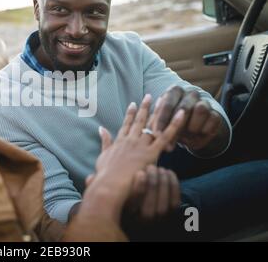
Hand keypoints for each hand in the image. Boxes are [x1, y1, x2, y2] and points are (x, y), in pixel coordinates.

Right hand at [85, 94, 184, 217]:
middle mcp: (130, 140)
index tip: (134, 104)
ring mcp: (141, 145)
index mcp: (119, 142)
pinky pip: (165, 136)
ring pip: (152, 125)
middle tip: (150, 96)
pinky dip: (174, 125)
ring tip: (165, 100)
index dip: (130, 114)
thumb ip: (105, 141)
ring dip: (159, 111)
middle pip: (139, 121)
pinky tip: (181, 114)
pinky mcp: (151, 153)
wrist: (110, 185)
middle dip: (145, 108)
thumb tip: (101, 129)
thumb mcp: (102, 156)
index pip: (126, 124)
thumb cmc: (105, 175)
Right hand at [125, 165, 179, 220]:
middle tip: (151, 167)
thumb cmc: (129, 191)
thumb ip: (127, 182)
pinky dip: (173, 185)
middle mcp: (143, 221)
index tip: (141, 173)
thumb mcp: (123, 189)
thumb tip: (137, 170)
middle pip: (150, 203)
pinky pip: (175, 201)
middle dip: (152, 182)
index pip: (132, 204)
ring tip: (160, 169)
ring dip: (163, 182)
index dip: (139, 188)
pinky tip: (169, 172)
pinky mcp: (171, 214)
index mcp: (127, 214)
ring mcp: (158, 219)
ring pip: (164, 203)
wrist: (144, 204)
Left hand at [155, 86, 227, 152]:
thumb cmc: (174, 125)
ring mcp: (205, 102)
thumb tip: (155, 135)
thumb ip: (159, 126)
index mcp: (174, 92)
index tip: (156, 134)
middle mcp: (190, 94)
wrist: (195, 131)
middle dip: (176, 127)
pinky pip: (212, 120)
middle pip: (184, 107)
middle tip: (169, 142)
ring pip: (200, 110)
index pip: (167, 103)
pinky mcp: (216, 113)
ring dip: (192, 127)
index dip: (162, 119)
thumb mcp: (164, 125)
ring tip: (187, 134)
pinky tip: (198, 134)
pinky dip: (204, 130)